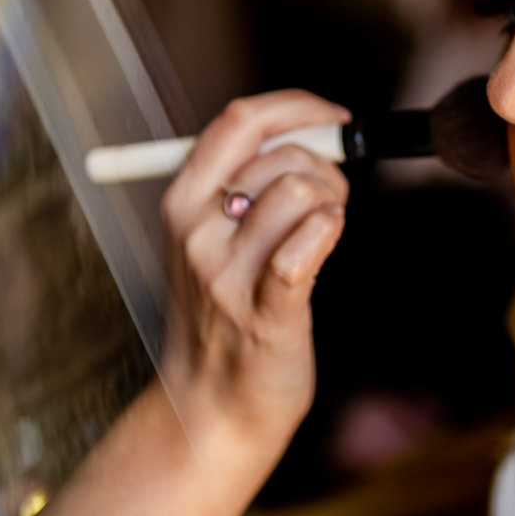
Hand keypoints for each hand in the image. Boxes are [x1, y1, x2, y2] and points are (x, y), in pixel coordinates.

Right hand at [158, 90, 349, 454]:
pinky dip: (328, 233)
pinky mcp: (264, 313)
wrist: (211, 408)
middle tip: (332, 199)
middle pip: (277, 155)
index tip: (333, 118)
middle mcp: (195, 233)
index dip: (295, 107)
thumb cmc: (225, 315)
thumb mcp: (211, 241)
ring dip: (331, 203)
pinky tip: (327, 242)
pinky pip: (306, 247)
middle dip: (325, 166)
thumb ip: (246, 184)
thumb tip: (312, 131)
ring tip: (325, 230)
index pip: (238, 121)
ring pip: (299, 193)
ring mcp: (225, 275)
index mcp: (181, 203)